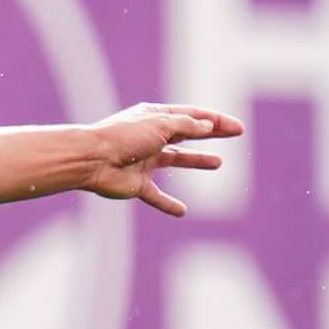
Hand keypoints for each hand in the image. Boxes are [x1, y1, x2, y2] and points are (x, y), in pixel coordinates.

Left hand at [75, 104, 241, 215]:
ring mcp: (143, 161)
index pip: (190, 117)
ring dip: (196, 161)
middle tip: (235, 134)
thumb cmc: (123, 137)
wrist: (90, 160)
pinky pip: (155, 196)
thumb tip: (208, 126)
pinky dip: (167, 204)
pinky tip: (182, 211)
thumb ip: (187, 126)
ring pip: (175, 161)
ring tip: (217, 163)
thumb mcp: (160, 125)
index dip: (215, 121)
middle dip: (211, 134)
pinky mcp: (136, 184)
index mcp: (153, 118)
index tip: (238, 127)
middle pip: (186, 135)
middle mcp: (149, 137)